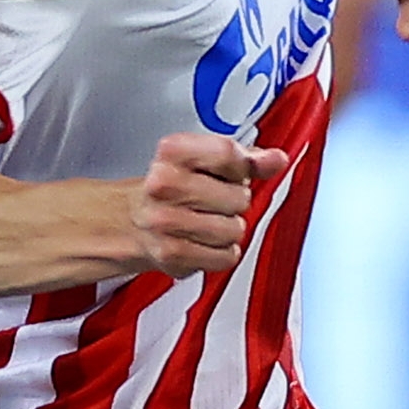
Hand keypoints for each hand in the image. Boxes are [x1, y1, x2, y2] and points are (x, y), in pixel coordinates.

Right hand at [131, 131, 286, 276]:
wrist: (132, 222)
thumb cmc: (172, 189)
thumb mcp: (205, 161)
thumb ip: (245, 159)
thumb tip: (276, 160)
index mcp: (172, 152)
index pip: (228, 154)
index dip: (242, 168)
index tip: (236, 173)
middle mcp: (163, 185)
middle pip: (238, 196)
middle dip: (235, 201)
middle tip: (214, 201)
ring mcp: (166, 221)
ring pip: (235, 229)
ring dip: (229, 229)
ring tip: (208, 222)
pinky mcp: (172, 254)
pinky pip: (225, 256)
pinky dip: (220, 253)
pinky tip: (203, 242)